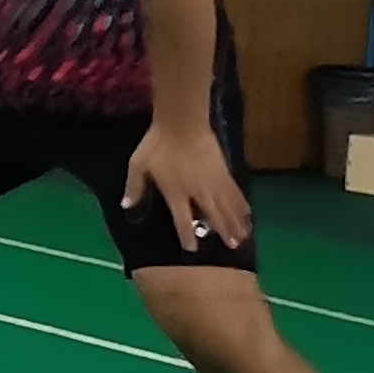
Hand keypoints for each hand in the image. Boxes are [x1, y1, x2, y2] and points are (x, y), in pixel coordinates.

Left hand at [123, 120, 254, 252]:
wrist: (182, 123)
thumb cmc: (157, 144)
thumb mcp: (138, 165)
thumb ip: (134, 187)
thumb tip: (126, 206)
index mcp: (176, 192)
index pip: (182, 219)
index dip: (187, 235)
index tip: (192, 249)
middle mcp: (198, 191)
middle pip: (213, 216)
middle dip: (222, 232)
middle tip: (232, 247)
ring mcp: (214, 181)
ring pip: (227, 207)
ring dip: (236, 223)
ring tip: (243, 238)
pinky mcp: (224, 171)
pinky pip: (235, 192)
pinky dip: (241, 204)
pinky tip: (247, 214)